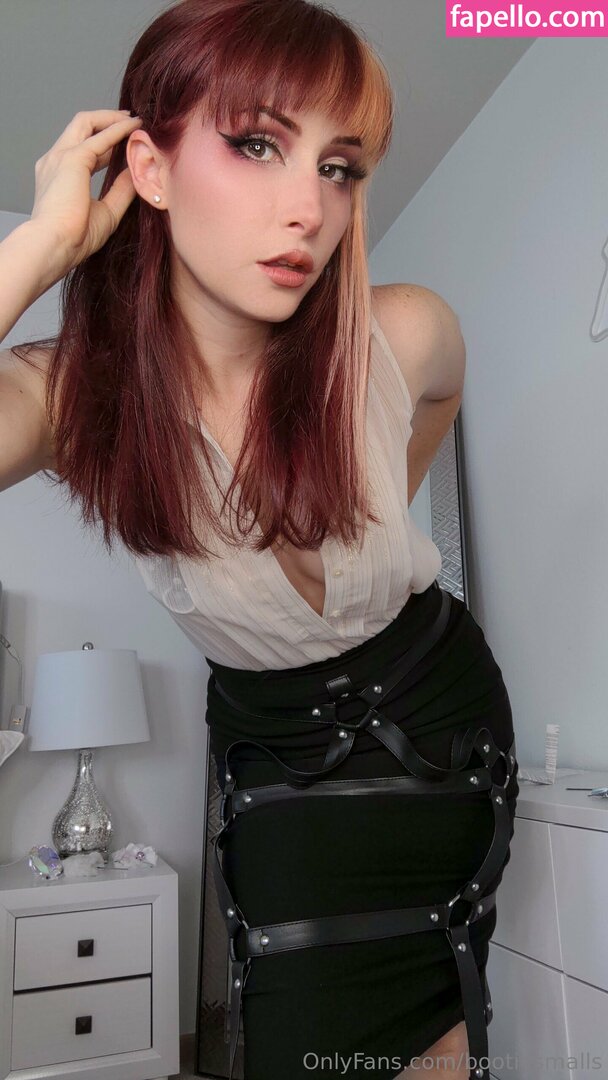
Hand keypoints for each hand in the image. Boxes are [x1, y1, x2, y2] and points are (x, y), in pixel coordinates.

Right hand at [29, 109, 143, 272]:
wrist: (55, 244)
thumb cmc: (75, 238)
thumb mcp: (106, 211)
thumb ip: (120, 191)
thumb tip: (135, 174)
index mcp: (58, 176)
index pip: (83, 149)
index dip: (106, 142)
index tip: (126, 140)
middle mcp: (55, 161)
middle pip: (81, 127)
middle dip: (107, 120)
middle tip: (130, 119)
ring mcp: (61, 156)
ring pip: (86, 122)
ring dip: (111, 118)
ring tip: (134, 119)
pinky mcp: (72, 158)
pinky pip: (99, 137)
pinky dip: (117, 130)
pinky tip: (133, 127)